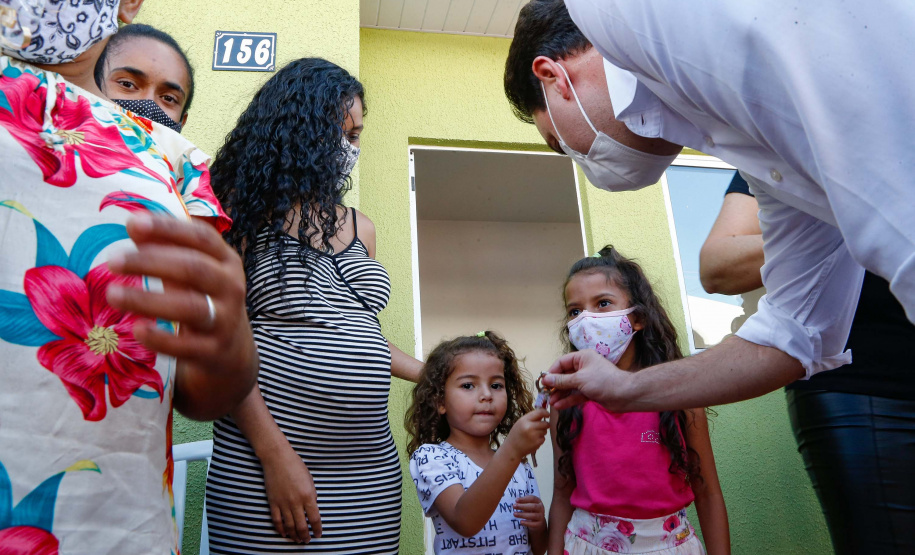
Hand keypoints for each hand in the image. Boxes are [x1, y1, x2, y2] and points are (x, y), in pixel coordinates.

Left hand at [106, 214, 257, 417]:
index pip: (201, 237)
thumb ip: (166, 248)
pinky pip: (186, 346)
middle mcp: (231, 288)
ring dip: (148, 300)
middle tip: (113, 260)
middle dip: (151, 262)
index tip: (132, 223)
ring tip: (112, 294)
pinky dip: (160, 338)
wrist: (231, 351)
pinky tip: (136, 329)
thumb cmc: (204, 299)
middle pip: (194, 269)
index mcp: (226, 261)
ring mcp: (225, 320)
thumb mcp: (193, 271)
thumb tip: (133, 224)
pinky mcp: (213, 351)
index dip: (168, 229)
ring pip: (190, 307)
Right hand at [262, 447, 322, 542]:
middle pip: (302, 526)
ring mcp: (283, 503)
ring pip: (289, 526)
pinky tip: (284, 533)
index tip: (318, 535)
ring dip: (294, 535)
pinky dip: (281, 529)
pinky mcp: (273, 502)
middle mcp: (296, 502)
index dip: (317, 529)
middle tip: (307, 540)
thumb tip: (312, 509)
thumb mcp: (310, 480)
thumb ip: (312, 496)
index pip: (315, 519)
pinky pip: (277, 520)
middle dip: (306, 536)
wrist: (277, 458)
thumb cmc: (296, 466)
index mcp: (308, 495)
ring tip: (298, 539)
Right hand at [502, 409, 549, 460]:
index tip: (548, 415)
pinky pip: (544, 438)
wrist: (512, 448)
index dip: (546, 413)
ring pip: (545, 431)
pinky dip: (540, 439)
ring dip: (542, 432)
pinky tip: (533, 440)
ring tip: (533, 435)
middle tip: (542, 426)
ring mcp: (534, 435)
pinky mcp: (537, 443)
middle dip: (545, 424)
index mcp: (525, 420)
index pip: (540, 413)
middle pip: (545, 423)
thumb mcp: (520, 422)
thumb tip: (543, 413)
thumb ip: (531, 418)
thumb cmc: (516, 434)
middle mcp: (530, 427)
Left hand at [514, 495, 545, 531]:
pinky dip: (527, 523)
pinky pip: (533, 524)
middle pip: (533, 506)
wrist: (538, 522)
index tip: (516, 500)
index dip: (524, 499)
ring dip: (523, 514)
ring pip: (533, 515)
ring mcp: (541, 516)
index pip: (532, 498)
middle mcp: (541, 508)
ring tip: (515, 514)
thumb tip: (516, 502)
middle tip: (514, 506)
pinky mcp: (539, 524)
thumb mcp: (528, 505)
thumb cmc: (531, 511)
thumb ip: (523, 503)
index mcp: (538, 501)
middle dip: (523, 506)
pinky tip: (521, 522)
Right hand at [541, 349, 635, 411]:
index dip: (552, 372)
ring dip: (560, 395)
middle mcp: (584, 367)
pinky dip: (568, 400)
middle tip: (545, 395)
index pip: (562, 362)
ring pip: (569, 387)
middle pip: (564, 375)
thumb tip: (546, 379)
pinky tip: (559, 406)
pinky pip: (576, 394)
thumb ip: (561, 380)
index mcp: (582, 357)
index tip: (543, 382)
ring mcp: (587, 380)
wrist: (624, 395)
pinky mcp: (590, 391)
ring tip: (551, 403)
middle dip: (555, 386)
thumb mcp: (579, 379)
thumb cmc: (603, 381)